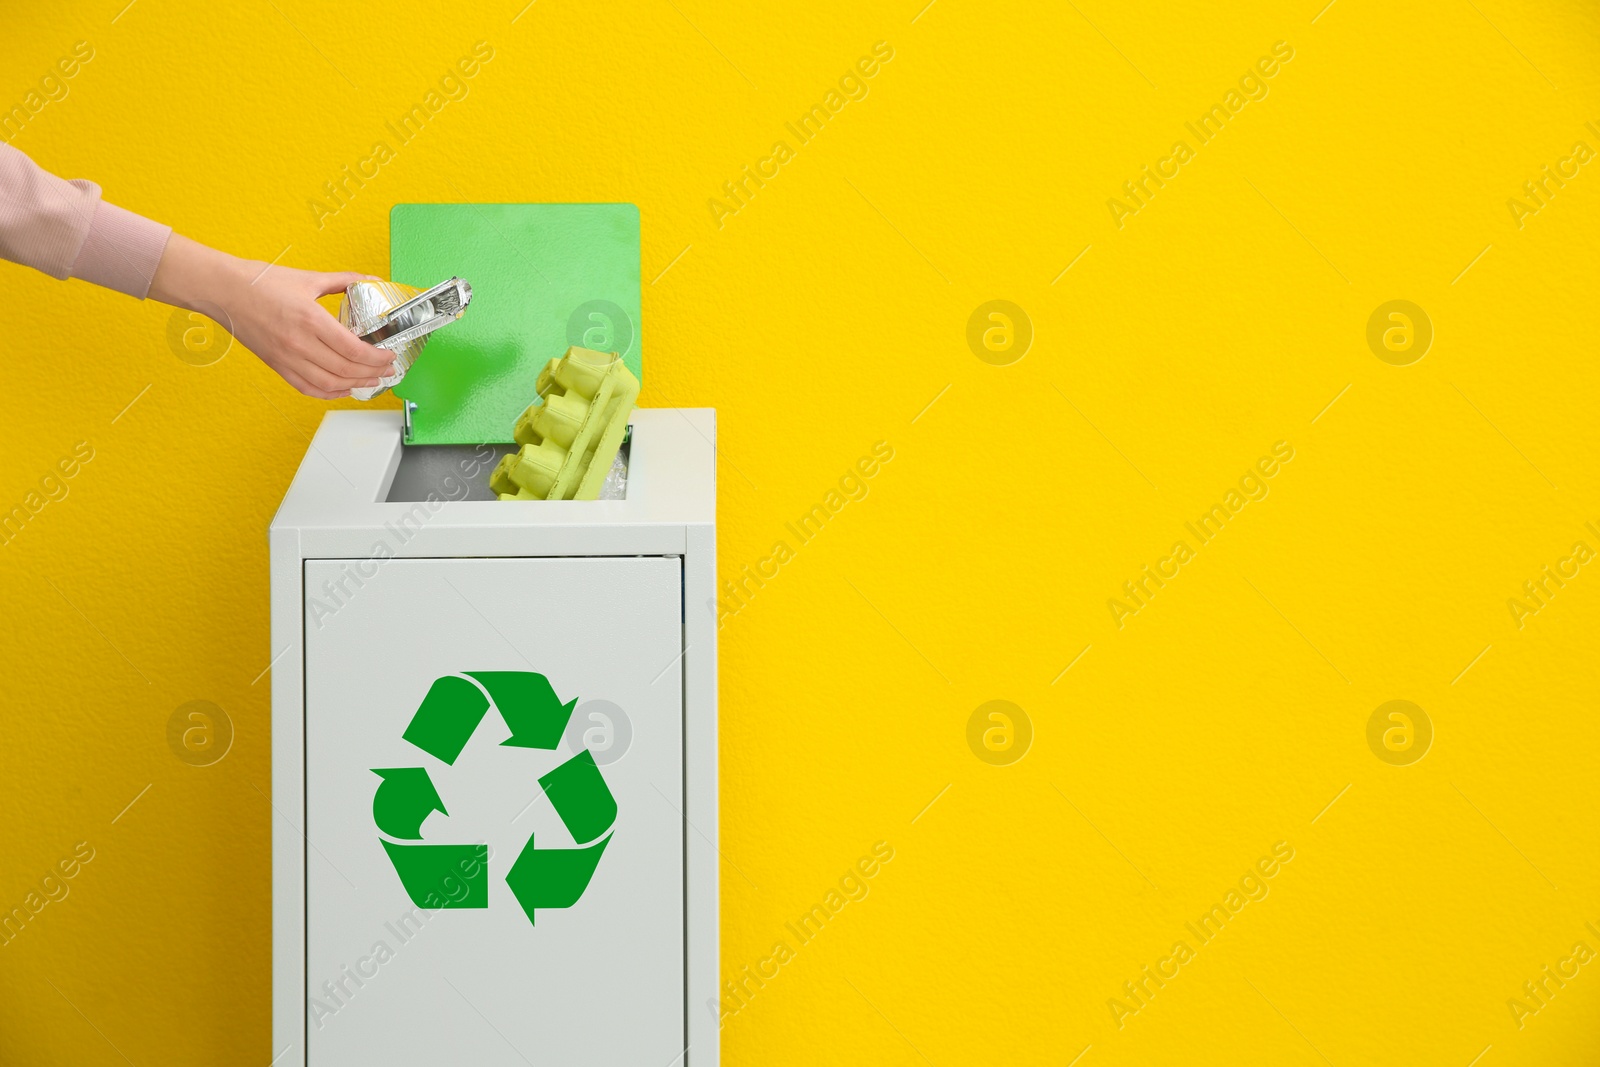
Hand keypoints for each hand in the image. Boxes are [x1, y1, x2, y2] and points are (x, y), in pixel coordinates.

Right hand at [149, 234, 394, 398]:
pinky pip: (308, 388)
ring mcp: (287, 358)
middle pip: (346, 370)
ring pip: (330, 384)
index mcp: (310, 320)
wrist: (223, 291)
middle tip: (389, 371)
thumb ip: (343, 280)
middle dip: (374, 373)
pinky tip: (343, 389)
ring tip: (373, 381)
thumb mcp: (308, 277)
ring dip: (356, 386)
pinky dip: (330, 393)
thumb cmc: (261, 282)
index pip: (353, 349)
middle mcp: (299, 344)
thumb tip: (370, 280)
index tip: (390, 356)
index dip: (377, 358)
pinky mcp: (277, 366)